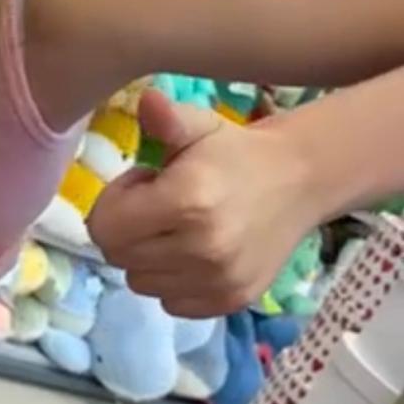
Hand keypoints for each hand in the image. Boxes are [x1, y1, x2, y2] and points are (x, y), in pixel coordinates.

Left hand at [88, 90, 313, 317]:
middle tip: (157, 206)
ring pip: (140, 282)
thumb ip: (166, 118)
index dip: (114, 203)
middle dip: (126, 229)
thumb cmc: (236, 152)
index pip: (104, 227)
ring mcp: (217, 281)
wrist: (299, 181)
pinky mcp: (231, 302)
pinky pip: (171, 303)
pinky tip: (193, 252)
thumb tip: (146, 100)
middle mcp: (201, 248)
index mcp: (187, 200)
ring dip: (147, 256)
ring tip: (176, 227)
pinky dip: (172, 281)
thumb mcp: (199, 125)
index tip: (142, 185)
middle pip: (118, 256)